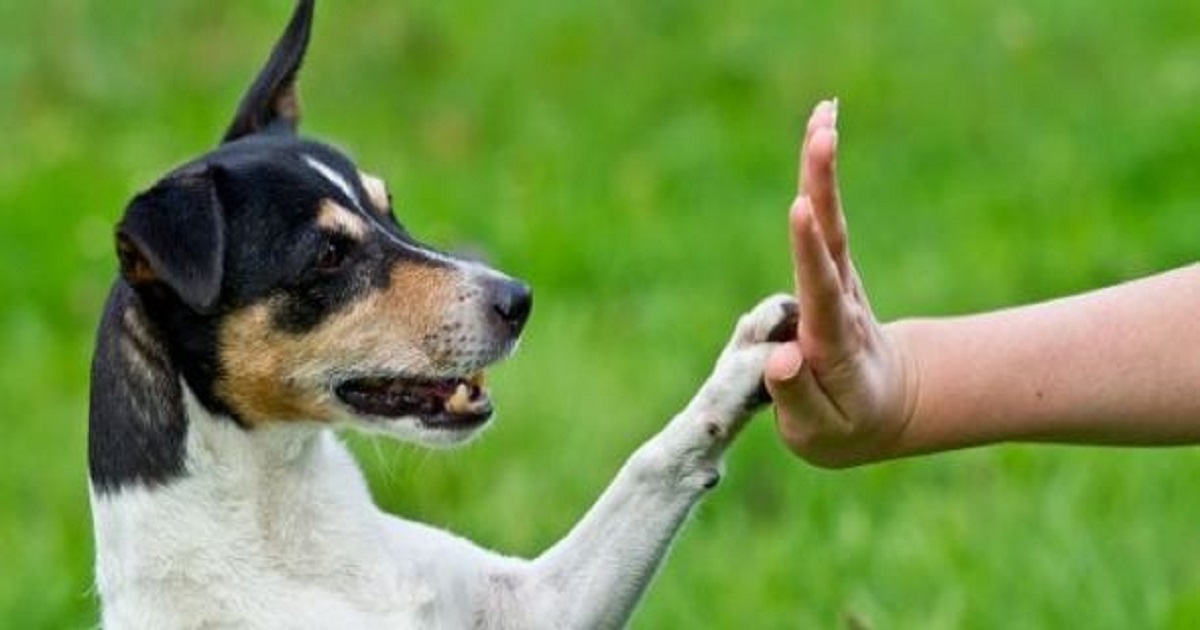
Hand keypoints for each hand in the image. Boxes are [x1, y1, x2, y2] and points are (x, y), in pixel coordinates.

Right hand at [764, 100, 915, 467]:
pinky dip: (820, 175)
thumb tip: (781, 357)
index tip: (800, 209)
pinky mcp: (831, 268)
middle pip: (832, 240)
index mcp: (833, 344)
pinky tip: (822, 127)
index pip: (820, 292)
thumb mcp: (820, 433)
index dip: (808, 252)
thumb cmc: (845, 425)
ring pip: (830, 220)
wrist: (887, 405)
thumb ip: (798, 396)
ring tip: (824, 113)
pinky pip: (824, 218)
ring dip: (823, 168)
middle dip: (823, 186)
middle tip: (822, 134)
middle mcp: (840, 302)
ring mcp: (839, 280)